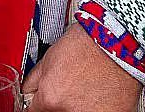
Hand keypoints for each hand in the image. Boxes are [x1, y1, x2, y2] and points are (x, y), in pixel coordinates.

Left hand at [22, 25, 141, 111]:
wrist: (117, 40)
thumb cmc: (86, 44)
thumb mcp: (48, 58)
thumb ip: (34, 82)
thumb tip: (28, 93)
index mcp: (50, 100)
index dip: (38, 103)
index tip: (41, 101)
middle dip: (59, 104)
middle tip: (69, 89)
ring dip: (78, 105)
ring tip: (86, 89)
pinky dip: (96, 107)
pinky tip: (99, 92)